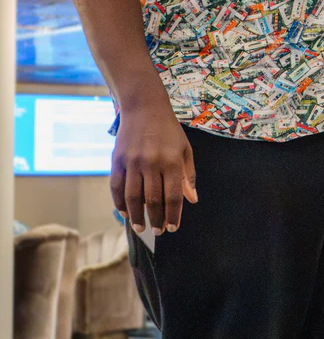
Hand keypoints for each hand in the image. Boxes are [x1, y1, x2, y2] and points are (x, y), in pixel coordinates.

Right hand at [110, 96, 197, 235]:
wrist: (144, 107)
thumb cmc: (169, 130)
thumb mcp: (185, 149)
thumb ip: (188, 175)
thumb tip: (192, 200)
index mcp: (172, 161)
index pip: (173, 196)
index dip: (173, 215)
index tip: (172, 228)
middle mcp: (152, 163)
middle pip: (152, 199)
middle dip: (156, 219)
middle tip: (158, 231)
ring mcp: (132, 161)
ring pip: (133, 197)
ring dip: (136, 216)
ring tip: (140, 227)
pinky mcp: (117, 159)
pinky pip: (116, 186)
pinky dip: (119, 202)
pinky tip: (124, 212)